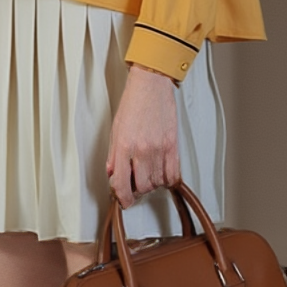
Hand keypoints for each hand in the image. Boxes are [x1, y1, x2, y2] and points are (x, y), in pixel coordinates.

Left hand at [107, 64, 179, 208]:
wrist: (151, 85)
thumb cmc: (133, 103)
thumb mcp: (116, 129)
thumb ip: (114, 155)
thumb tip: (113, 174)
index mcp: (125, 146)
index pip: (122, 184)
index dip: (122, 198)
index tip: (124, 201)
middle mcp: (142, 150)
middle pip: (142, 187)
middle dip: (137, 190)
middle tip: (135, 183)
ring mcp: (159, 149)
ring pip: (157, 182)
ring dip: (152, 184)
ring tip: (148, 174)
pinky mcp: (173, 145)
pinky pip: (173, 174)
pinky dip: (168, 180)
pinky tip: (163, 176)